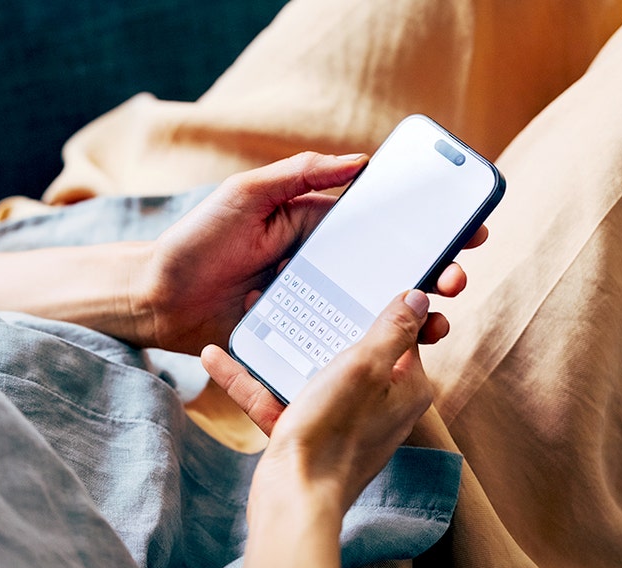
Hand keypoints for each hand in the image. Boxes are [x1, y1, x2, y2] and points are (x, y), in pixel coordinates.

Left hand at [134, 152, 487, 354]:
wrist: (153, 300)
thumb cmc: (193, 242)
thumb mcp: (243, 195)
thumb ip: (298, 173)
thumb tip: (359, 160)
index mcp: (311, 227)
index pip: (379, 225)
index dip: (425, 228)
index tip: (468, 230)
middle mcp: (316, 265)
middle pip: (385, 270)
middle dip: (429, 274)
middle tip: (456, 280)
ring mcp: (307, 304)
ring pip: (370, 310)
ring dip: (409, 316)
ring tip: (436, 323)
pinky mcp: (293, 337)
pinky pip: (338, 342)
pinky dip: (370, 347)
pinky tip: (396, 354)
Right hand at [202, 290, 433, 513]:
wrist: (293, 497)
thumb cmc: (334, 435)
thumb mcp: (364, 368)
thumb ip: (392, 329)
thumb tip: (419, 296)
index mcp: (404, 388)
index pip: (402, 336)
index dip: (378, 306)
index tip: (353, 281)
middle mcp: (377, 405)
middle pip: (350, 350)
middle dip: (318, 321)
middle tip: (293, 288)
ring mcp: (339, 420)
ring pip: (307, 371)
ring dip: (276, 346)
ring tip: (249, 313)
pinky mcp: (305, 433)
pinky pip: (277, 396)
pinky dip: (250, 379)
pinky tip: (217, 358)